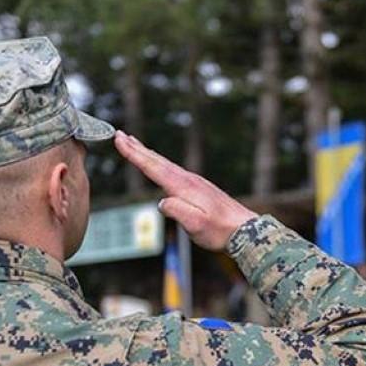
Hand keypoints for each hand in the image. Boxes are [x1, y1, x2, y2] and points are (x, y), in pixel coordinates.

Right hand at [114, 131, 257, 250]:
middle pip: (157, 161)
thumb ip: (177, 211)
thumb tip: (162, 202)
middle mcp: (188, 180)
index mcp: (183, 187)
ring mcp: (195, 182)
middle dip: (137, 148)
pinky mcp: (199, 188)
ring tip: (135, 144)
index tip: (119, 140)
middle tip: (120, 134)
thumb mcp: (196, 225)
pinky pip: (174, 171)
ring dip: (148, 154)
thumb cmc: (220, 230)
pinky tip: (160, 166)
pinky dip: (161, 164)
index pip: (154, 167)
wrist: (245, 230)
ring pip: (166, 164)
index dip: (134, 154)